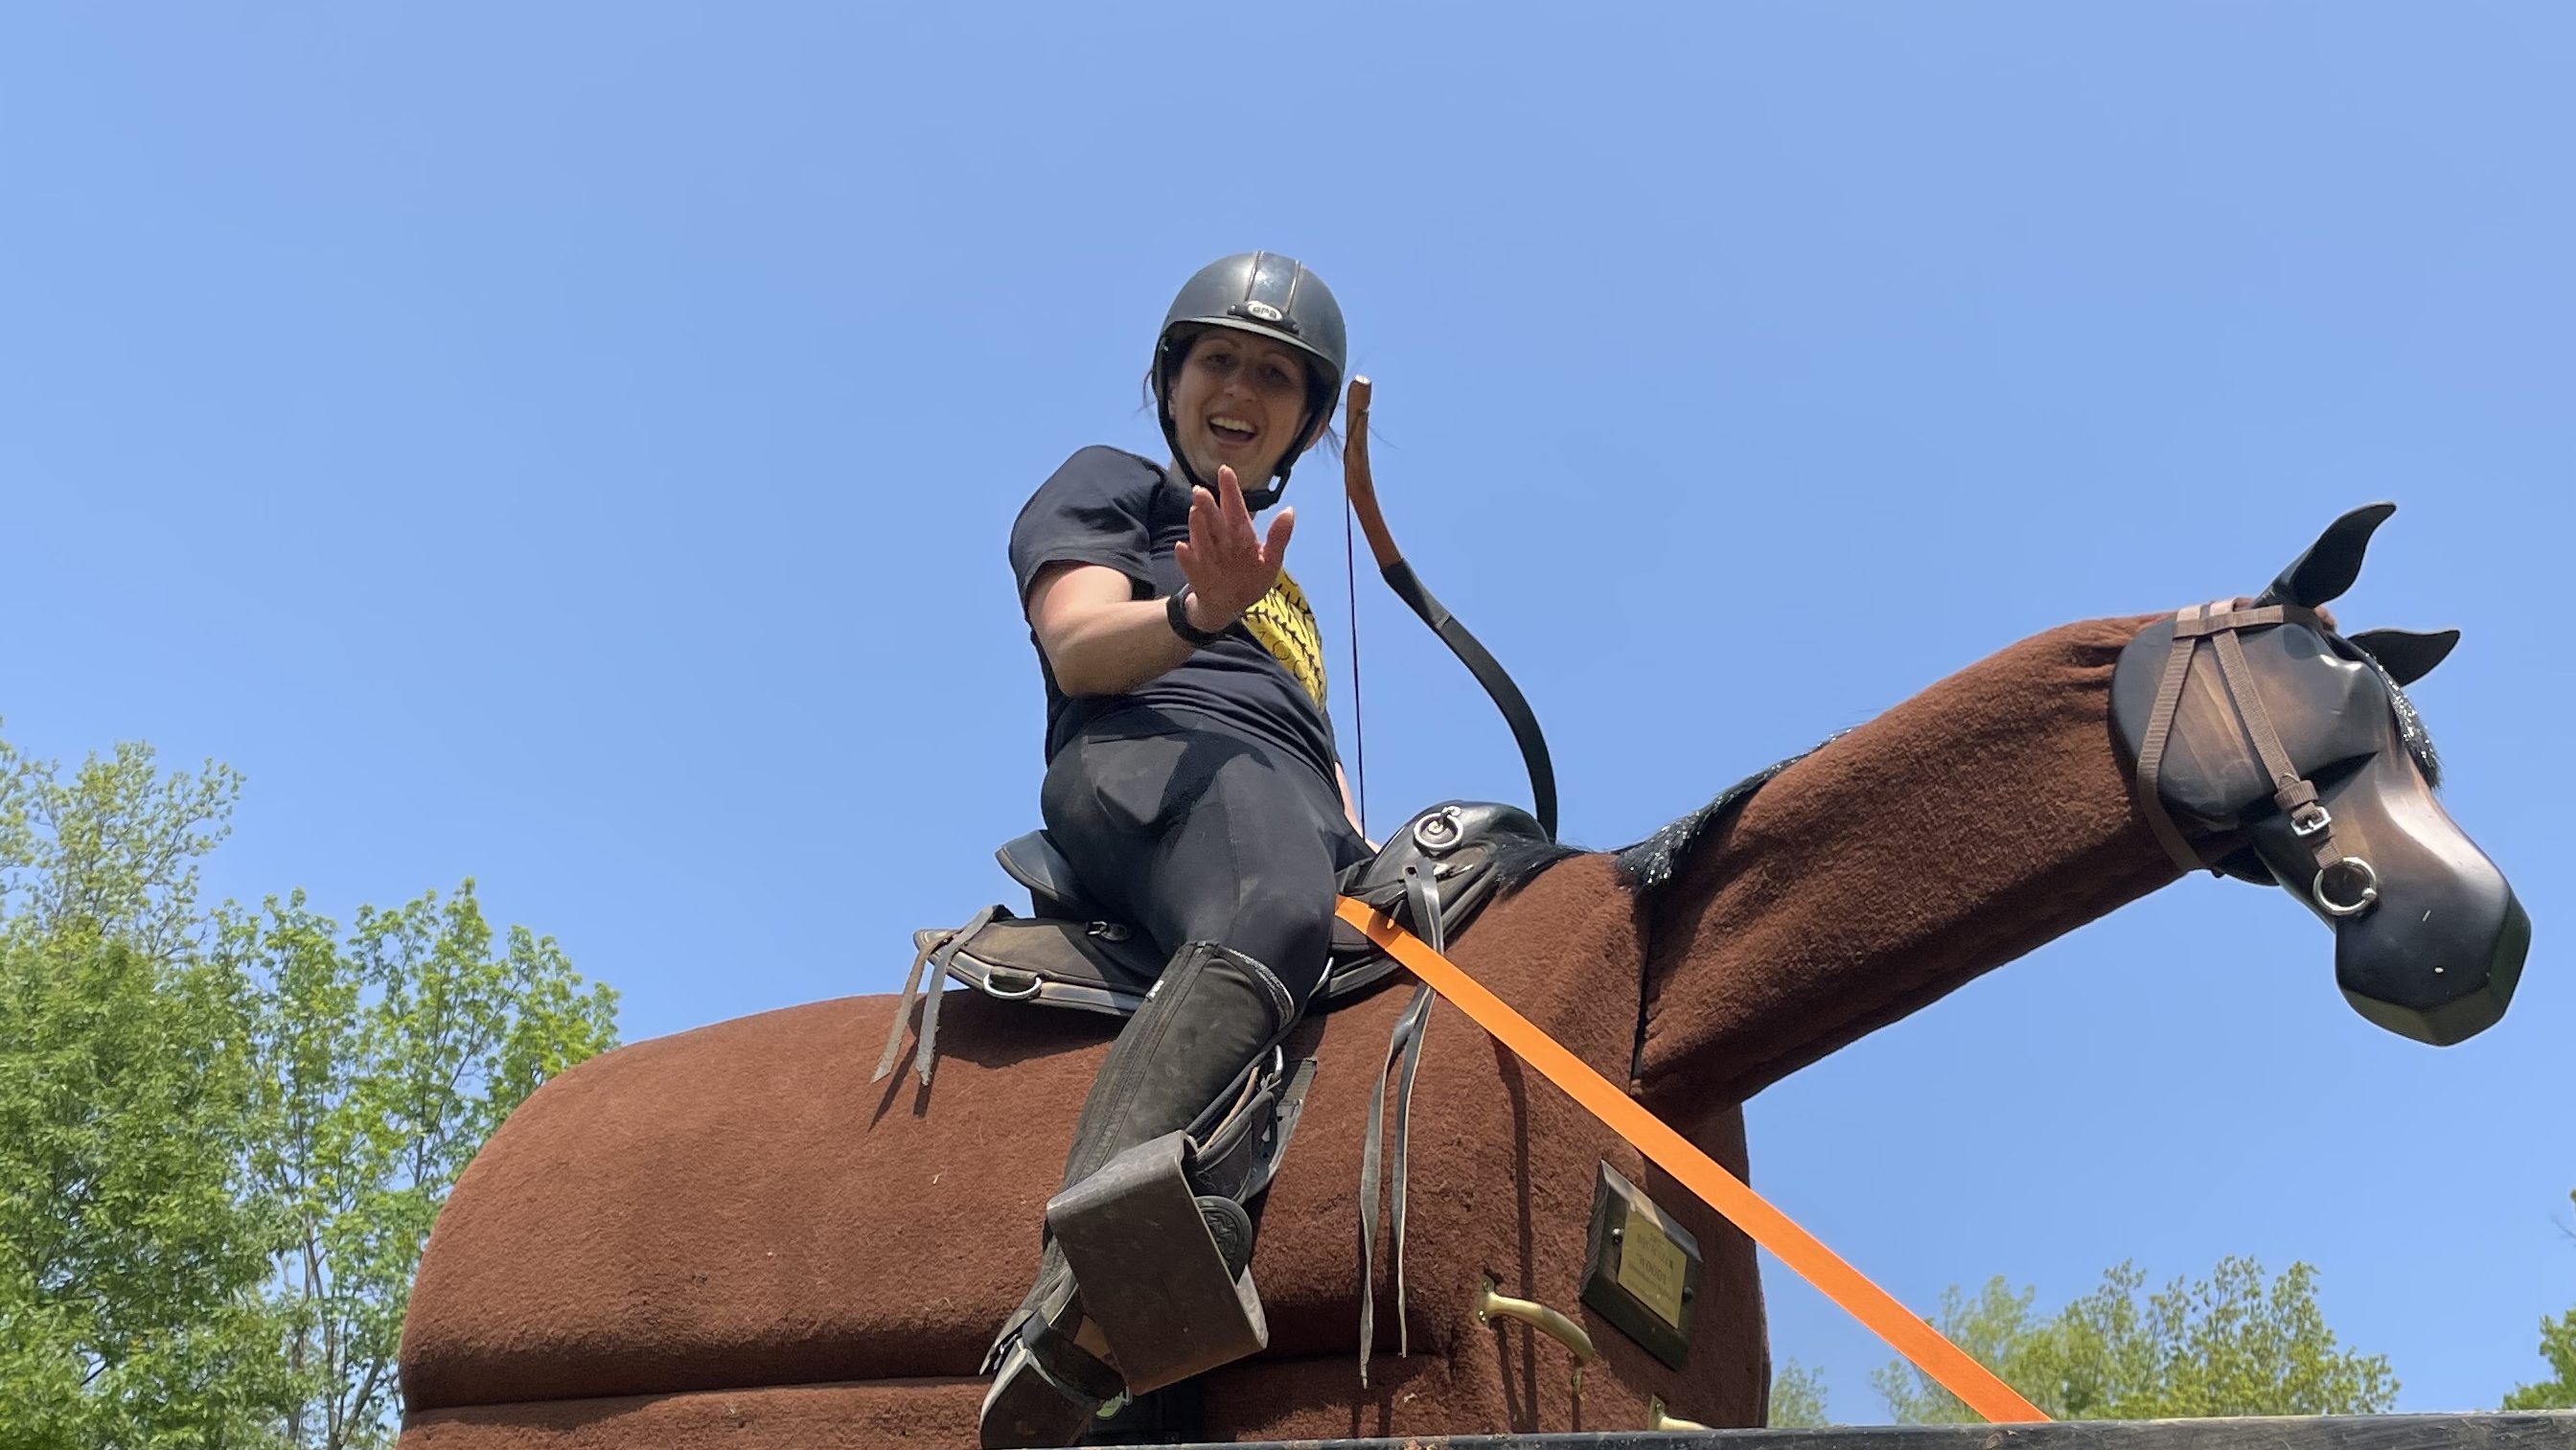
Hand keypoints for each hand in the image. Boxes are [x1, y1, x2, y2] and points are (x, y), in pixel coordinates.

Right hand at [1173, 465, 1293, 630]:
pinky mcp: (1196, 572)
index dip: (1230, 489)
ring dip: (1197, 525)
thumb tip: (1290, 510)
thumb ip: (1279, 538)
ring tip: (1195, 511)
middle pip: (1215, 519)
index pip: (1235, 508)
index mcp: (1241, 534)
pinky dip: (1186, 557)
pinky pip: (1190, 563)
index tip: (1225, 470)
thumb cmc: (1250, 579)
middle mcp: (1222, 540)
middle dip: (1208, 505)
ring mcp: (1207, 555)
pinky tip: (1182, 547)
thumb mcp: (1271, 561)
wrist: (1230, 606)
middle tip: (1200, 490)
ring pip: (1201, 537)